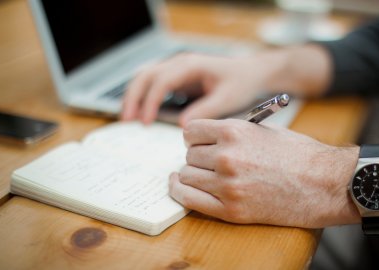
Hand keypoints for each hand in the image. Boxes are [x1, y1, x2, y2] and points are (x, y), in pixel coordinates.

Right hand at [121, 53, 272, 125]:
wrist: (251, 73)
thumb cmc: (241, 83)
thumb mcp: (227, 99)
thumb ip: (205, 111)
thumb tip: (183, 126)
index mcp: (191, 65)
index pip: (161, 81)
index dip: (150, 101)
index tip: (145, 122)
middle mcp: (180, 63)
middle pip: (146, 75)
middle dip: (133, 97)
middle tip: (126, 120)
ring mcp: (177, 69)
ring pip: (146, 77)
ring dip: (134, 96)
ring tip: (127, 118)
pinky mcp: (178, 78)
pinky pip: (154, 84)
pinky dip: (143, 96)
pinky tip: (140, 113)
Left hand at [169, 119, 358, 227]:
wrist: (325, 184)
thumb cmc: (300, 155)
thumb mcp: (264, 130)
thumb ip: (233, 132)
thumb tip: (208, 138)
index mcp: (234, 131)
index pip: (191, 131)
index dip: (195, 137)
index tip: (199, 142)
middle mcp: (227, 156)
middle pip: (189, 155)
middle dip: (198, 156)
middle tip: (210, 161)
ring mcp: (228, 185)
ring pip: (187, 176)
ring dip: (192, 174)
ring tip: (204, 175)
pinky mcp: (231, 210)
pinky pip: (189, 199)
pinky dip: (181, 192)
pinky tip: (180, 186)